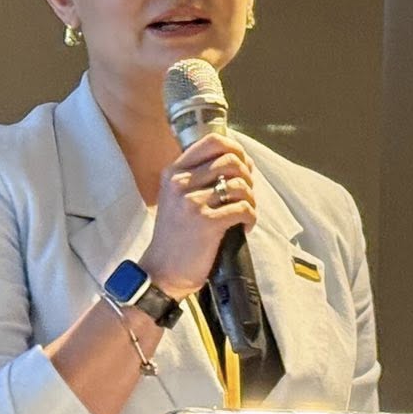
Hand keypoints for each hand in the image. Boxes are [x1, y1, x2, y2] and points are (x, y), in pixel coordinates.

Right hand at [138, 131, 256, 298]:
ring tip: (244, 213)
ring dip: (250, 199)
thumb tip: (243, 161)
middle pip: (231, 160)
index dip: (236, 149)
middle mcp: (181, 183)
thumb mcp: (178, 198)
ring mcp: (193, 202)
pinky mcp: (207, 223)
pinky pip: (243, 208)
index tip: (243, 166)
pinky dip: (250, 217)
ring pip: (240, 184)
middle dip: (247, 176)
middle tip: (245, 194)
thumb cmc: (175, 236)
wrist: (162, 271)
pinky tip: (244, 227)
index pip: (212, 142)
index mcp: (174, 172)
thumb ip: (202, 177)